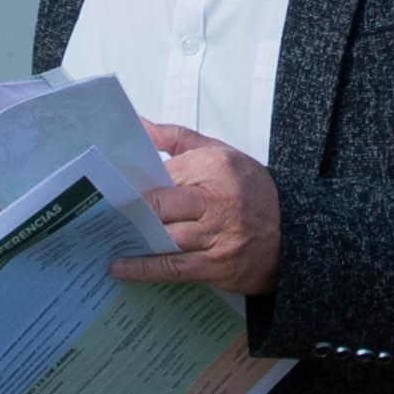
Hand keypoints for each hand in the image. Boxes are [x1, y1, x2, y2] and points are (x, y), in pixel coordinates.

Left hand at [112, 124, 282, 297]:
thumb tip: (139, 125)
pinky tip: (120, 267)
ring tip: (101, 238)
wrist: (296, 233)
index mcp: (216, 167)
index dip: (134, 182)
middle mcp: (217, 201)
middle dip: (128, 209)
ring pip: (163, 238)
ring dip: (131, 239)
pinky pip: (172, 268)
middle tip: (97, 212)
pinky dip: (143, 268)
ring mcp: (217, 237)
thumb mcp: (222, 153)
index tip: (108, 185)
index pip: (163, 173)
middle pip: (160, 205)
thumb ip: (178, 138)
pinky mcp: (216, 267)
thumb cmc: (253, 191)